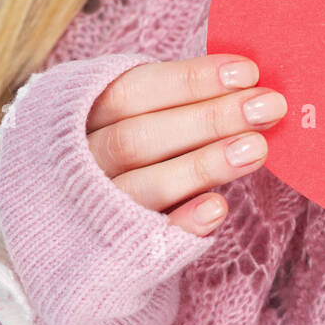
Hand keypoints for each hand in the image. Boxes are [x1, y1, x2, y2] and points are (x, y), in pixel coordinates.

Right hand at [86, 54, 286, 236]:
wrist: (55, 237)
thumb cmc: (112, 158)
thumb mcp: (118, 120)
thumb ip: (168, 104)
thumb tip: (246, 82)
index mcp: (76, 118)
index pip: (131, 91)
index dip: (190, 80)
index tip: (248, 71)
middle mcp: (77, 164)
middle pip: (138, 137)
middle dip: (209, 119)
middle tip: (269, 106)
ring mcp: (91, 210)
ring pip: (141, 185)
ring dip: (203, 164)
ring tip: (257, 148)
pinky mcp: (110, 253)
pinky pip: (145, 240)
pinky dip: (182, 223)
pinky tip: (219, 207)